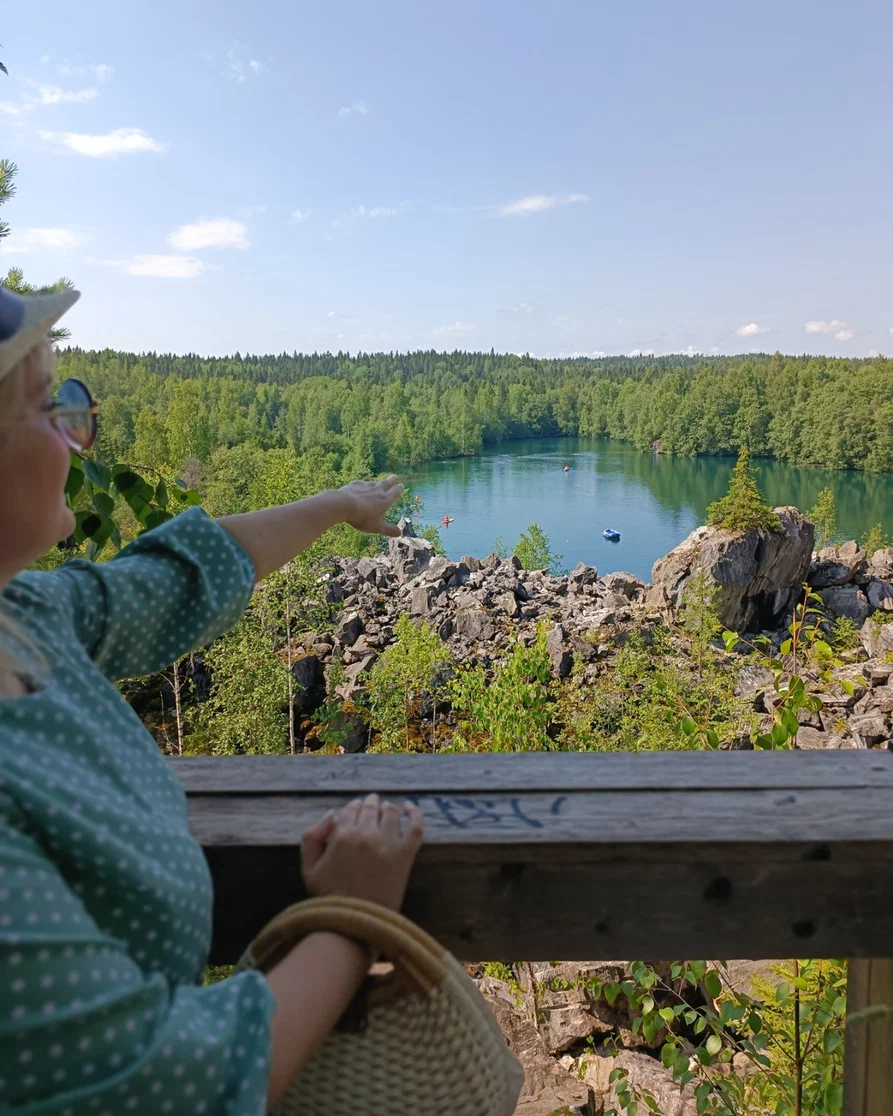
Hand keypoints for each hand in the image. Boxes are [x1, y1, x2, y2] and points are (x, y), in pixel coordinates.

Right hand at [301, 794, 423, 910]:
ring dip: (386, 807)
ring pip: (390, 812)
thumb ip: (311, 837)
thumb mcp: (308, 867)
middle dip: (370, 804)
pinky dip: (414, 813)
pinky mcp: (405, 855)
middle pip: (370, 808)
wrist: (354, 923)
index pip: (350, 809)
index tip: (356, 809)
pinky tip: (410, 808)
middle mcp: (366, 835)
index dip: (353, 807)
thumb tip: (331, 814)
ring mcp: (388, 843)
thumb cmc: (329, 898)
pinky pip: (415, 826)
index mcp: (342, 835)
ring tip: (386, 809)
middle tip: (371, 804)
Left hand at [338, 477, 403, 536]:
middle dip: (391, 481)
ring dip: (376, 483)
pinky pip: (360, 483)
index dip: (399, 489)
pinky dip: (362, 484)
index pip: (395, 493)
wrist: (344, 505)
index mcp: (385, 500)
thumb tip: (400, 533)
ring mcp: (365, 487)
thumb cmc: (363, 517)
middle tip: (394, 477)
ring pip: (373, 483)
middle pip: (386, 484)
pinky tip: (360, 485)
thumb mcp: (377, 527)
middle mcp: (377, 491)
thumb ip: (388, 530)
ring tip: (377, 483)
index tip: (402, 485)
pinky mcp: (354, 485)